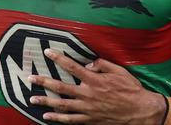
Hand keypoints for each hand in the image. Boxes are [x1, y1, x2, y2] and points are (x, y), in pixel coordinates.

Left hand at [28, 49, 166, 123]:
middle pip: (61, 87)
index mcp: (95, 80)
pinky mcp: (89, 120)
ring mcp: (87, 109)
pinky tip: (47, 116)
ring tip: (32, 99)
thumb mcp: (120, 71)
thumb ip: (103, 65)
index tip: (47, 52)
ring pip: (61, 105)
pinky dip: (57, 118)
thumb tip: (89, 63)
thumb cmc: (131, 89)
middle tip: (31, 78)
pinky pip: (70, 120)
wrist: (139, 111)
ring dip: (45, 102)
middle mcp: (88, 94)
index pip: (73, 67)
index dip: (59, 59)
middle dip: (44, 81)